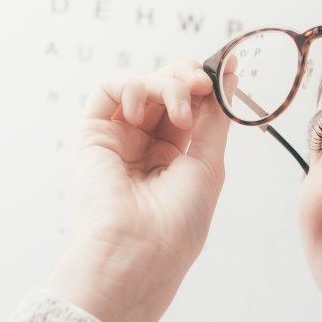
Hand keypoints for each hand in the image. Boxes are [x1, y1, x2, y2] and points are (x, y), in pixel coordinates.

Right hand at [46, 58, 234, 321]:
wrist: (138, 251)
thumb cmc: (176, 222)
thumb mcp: (208, 163)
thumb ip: (214, 117)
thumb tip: (229, 75)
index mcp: (174, 158)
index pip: (190, 106)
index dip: (205, 86)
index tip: (224, 70)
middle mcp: (144, 146)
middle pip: (165, 90)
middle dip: (187, 78)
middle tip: (203, 83)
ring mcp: (117, 139)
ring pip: (141, 86)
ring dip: (165, 86)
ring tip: (180, 113)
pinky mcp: (92, 136)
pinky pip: (108, 90)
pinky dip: (130, 88)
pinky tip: (141, 112)